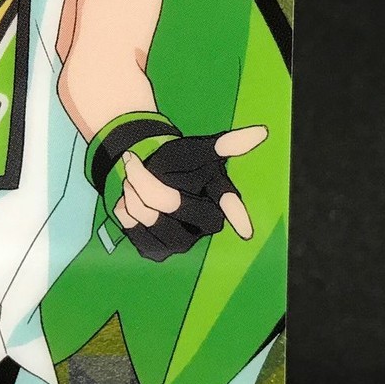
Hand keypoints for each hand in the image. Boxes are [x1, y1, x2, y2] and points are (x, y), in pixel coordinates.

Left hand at [113, 125, 267, 261]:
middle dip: (145, 179)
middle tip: (134, 163)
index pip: (228, 204)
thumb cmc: (177, 163)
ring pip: (147, 216)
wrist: (146, 176)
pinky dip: (123, 212)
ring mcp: (181, 243)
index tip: (245, 230)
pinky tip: (128, 204)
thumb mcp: (197, 150)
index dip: (237, 214)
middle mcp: (204, 227)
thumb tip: (261, 132)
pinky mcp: (157, 251)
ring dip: (131, 193)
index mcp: (218, 202)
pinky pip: (132, 230)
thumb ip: (225, 144)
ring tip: (132, 182)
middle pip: (168, 202)